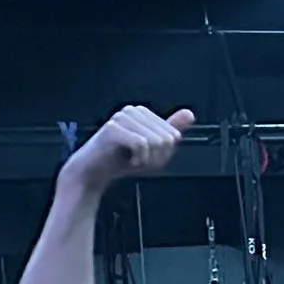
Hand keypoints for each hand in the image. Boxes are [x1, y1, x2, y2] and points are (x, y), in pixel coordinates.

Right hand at [67, 103, 194, 189]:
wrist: (93, 172)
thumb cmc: (120, 160)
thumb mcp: (152, 148)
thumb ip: (170, 130)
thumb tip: (190, 114)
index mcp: (142, 112)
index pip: (173, 135)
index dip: (163, 153)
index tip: (146, 156)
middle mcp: (132, 111)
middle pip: (166, 138)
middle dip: (156, 157)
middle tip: (138, 160)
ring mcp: (121, 118)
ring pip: (156, 141)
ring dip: (147, 159)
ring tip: (132, 159)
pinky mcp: (112, 128)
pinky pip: (142, 144)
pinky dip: (139, 159)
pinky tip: (129, 160)